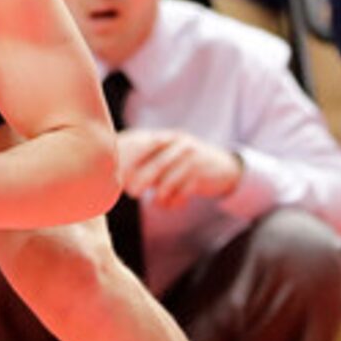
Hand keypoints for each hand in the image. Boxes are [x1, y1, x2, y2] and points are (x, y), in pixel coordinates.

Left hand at [119, 128, 242, 208]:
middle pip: (153, 167)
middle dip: (139, 183)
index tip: (116, 177)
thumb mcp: (169, 155)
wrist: (224, 167)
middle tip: (132, 193)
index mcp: (167, 138)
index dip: (127, 162)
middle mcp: (179, 145)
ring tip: (159, 201)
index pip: (142, 145)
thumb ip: (147, 161)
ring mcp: (191, 160)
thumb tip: (118, 176)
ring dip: (159, 197)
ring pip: (166, 184)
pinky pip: (179, 195)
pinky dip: (173, 203)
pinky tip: (174, 203)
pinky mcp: (200, 177)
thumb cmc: (186, 164)